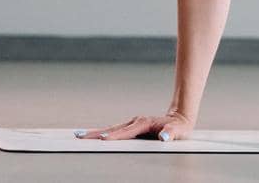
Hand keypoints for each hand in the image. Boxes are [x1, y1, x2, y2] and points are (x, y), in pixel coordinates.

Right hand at [75, 109, 192, 141]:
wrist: (179, 118)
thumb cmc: (178, 127)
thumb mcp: (178, 131)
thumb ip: (171, 134)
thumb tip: (164, 137)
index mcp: (144, 123)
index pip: (126, 132)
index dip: (115, 136)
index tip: (102, 140)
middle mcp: (135, 122)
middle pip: (113, 129)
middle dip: (96, 134)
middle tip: (79, 137)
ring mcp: (132, 124)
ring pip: (111, 129)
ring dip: (95, 133)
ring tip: (78, 136)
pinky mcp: (130, 127)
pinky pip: (113, 131)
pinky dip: (101, 134)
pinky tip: (91, 137)